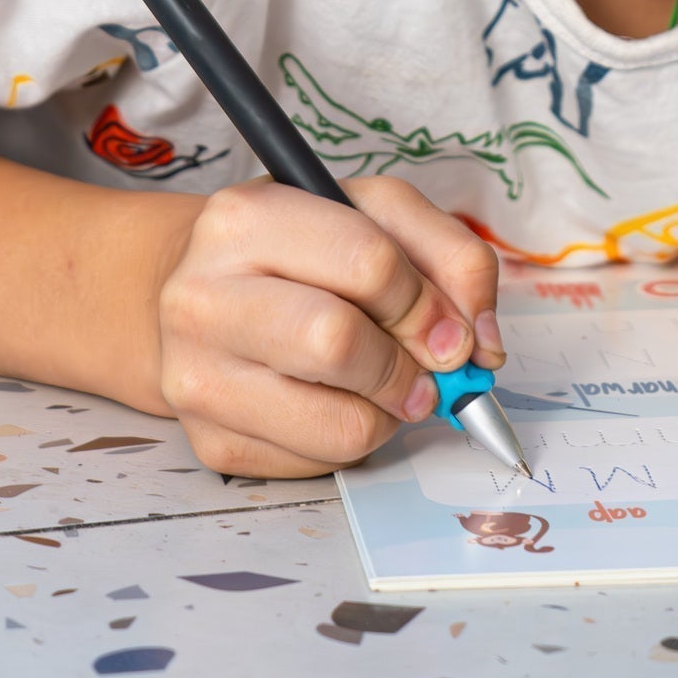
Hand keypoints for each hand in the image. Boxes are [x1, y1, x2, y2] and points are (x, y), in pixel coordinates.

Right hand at [154, 175, 503, 477]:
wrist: (205, 292)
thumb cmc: (302, 248)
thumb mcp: (377, 214)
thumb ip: (450, 257)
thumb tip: (482, 343)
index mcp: (247, 217)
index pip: (367, 263)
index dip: (429, 304)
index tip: (452, 329)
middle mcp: (202, 296)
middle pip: (337, 343)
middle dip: (409, 366)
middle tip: (429, 369)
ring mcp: (196, 375)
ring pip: (335, 423)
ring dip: (389, 411)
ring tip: (386, 383)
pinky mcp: (209, 442)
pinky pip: (316, 463)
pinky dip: (353, 438)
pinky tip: (341, 401)